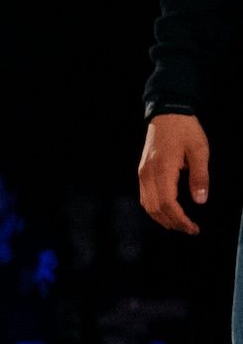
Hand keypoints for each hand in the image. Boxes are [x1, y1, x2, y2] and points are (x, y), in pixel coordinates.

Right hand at [138, 112, 209, 233]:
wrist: (167, 114)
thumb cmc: (185, 131)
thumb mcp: (200, 151)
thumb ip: (200, 176)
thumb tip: (200, 201)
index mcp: (162, 170)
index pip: (168, 204)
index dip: (180, 219)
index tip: (193, 228)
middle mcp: (147, 174)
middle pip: (155, 209)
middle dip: (172, 223)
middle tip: (189, 230)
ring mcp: (142, 174)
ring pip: (147, 205)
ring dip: (162, 219)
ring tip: (179, 224)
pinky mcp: (142, 172)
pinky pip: (145, 197)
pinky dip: (155, 209)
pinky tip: (167, 212)